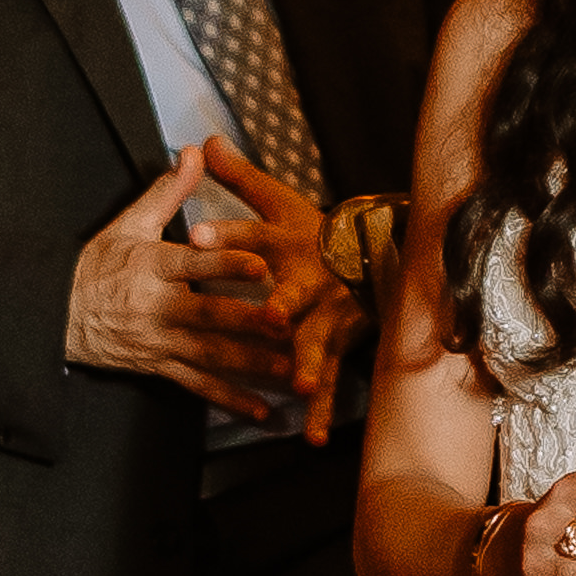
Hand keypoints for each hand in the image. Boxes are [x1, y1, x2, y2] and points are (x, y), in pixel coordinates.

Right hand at [64, 144, 296, 415]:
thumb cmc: (96, 266)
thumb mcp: (127, 223)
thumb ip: (168, 191)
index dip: (226, 264)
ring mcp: (158, 342)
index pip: (193, 263)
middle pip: (207, 316)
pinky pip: (198, 386)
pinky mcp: (158, 367)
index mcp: (151, 266)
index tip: (260, 263)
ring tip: (292, 370)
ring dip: (252, 365)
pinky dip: (230, 400)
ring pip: (210, 356)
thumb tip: (192, 152)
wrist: (53, 316)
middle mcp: (156, 307)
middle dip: (248, 322)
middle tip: (287, 323)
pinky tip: (262, 410)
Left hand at [196, 139, 351, 442]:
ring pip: (316, 341)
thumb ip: (240, 176)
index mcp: (291, 243)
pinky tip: (310, 435)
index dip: (227, 232)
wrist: (379, 258)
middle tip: (270, 313)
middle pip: (296, 292)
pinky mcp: (337, 347)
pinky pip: (327, 381)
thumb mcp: (281, 201)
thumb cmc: (318, 233)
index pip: (254, 233)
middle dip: (284, 302)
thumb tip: (203, 140)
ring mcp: (328, 318)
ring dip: (307, 362)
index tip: (195, 233)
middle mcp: (313, 281)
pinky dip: (320, 409)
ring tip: (296, 382)